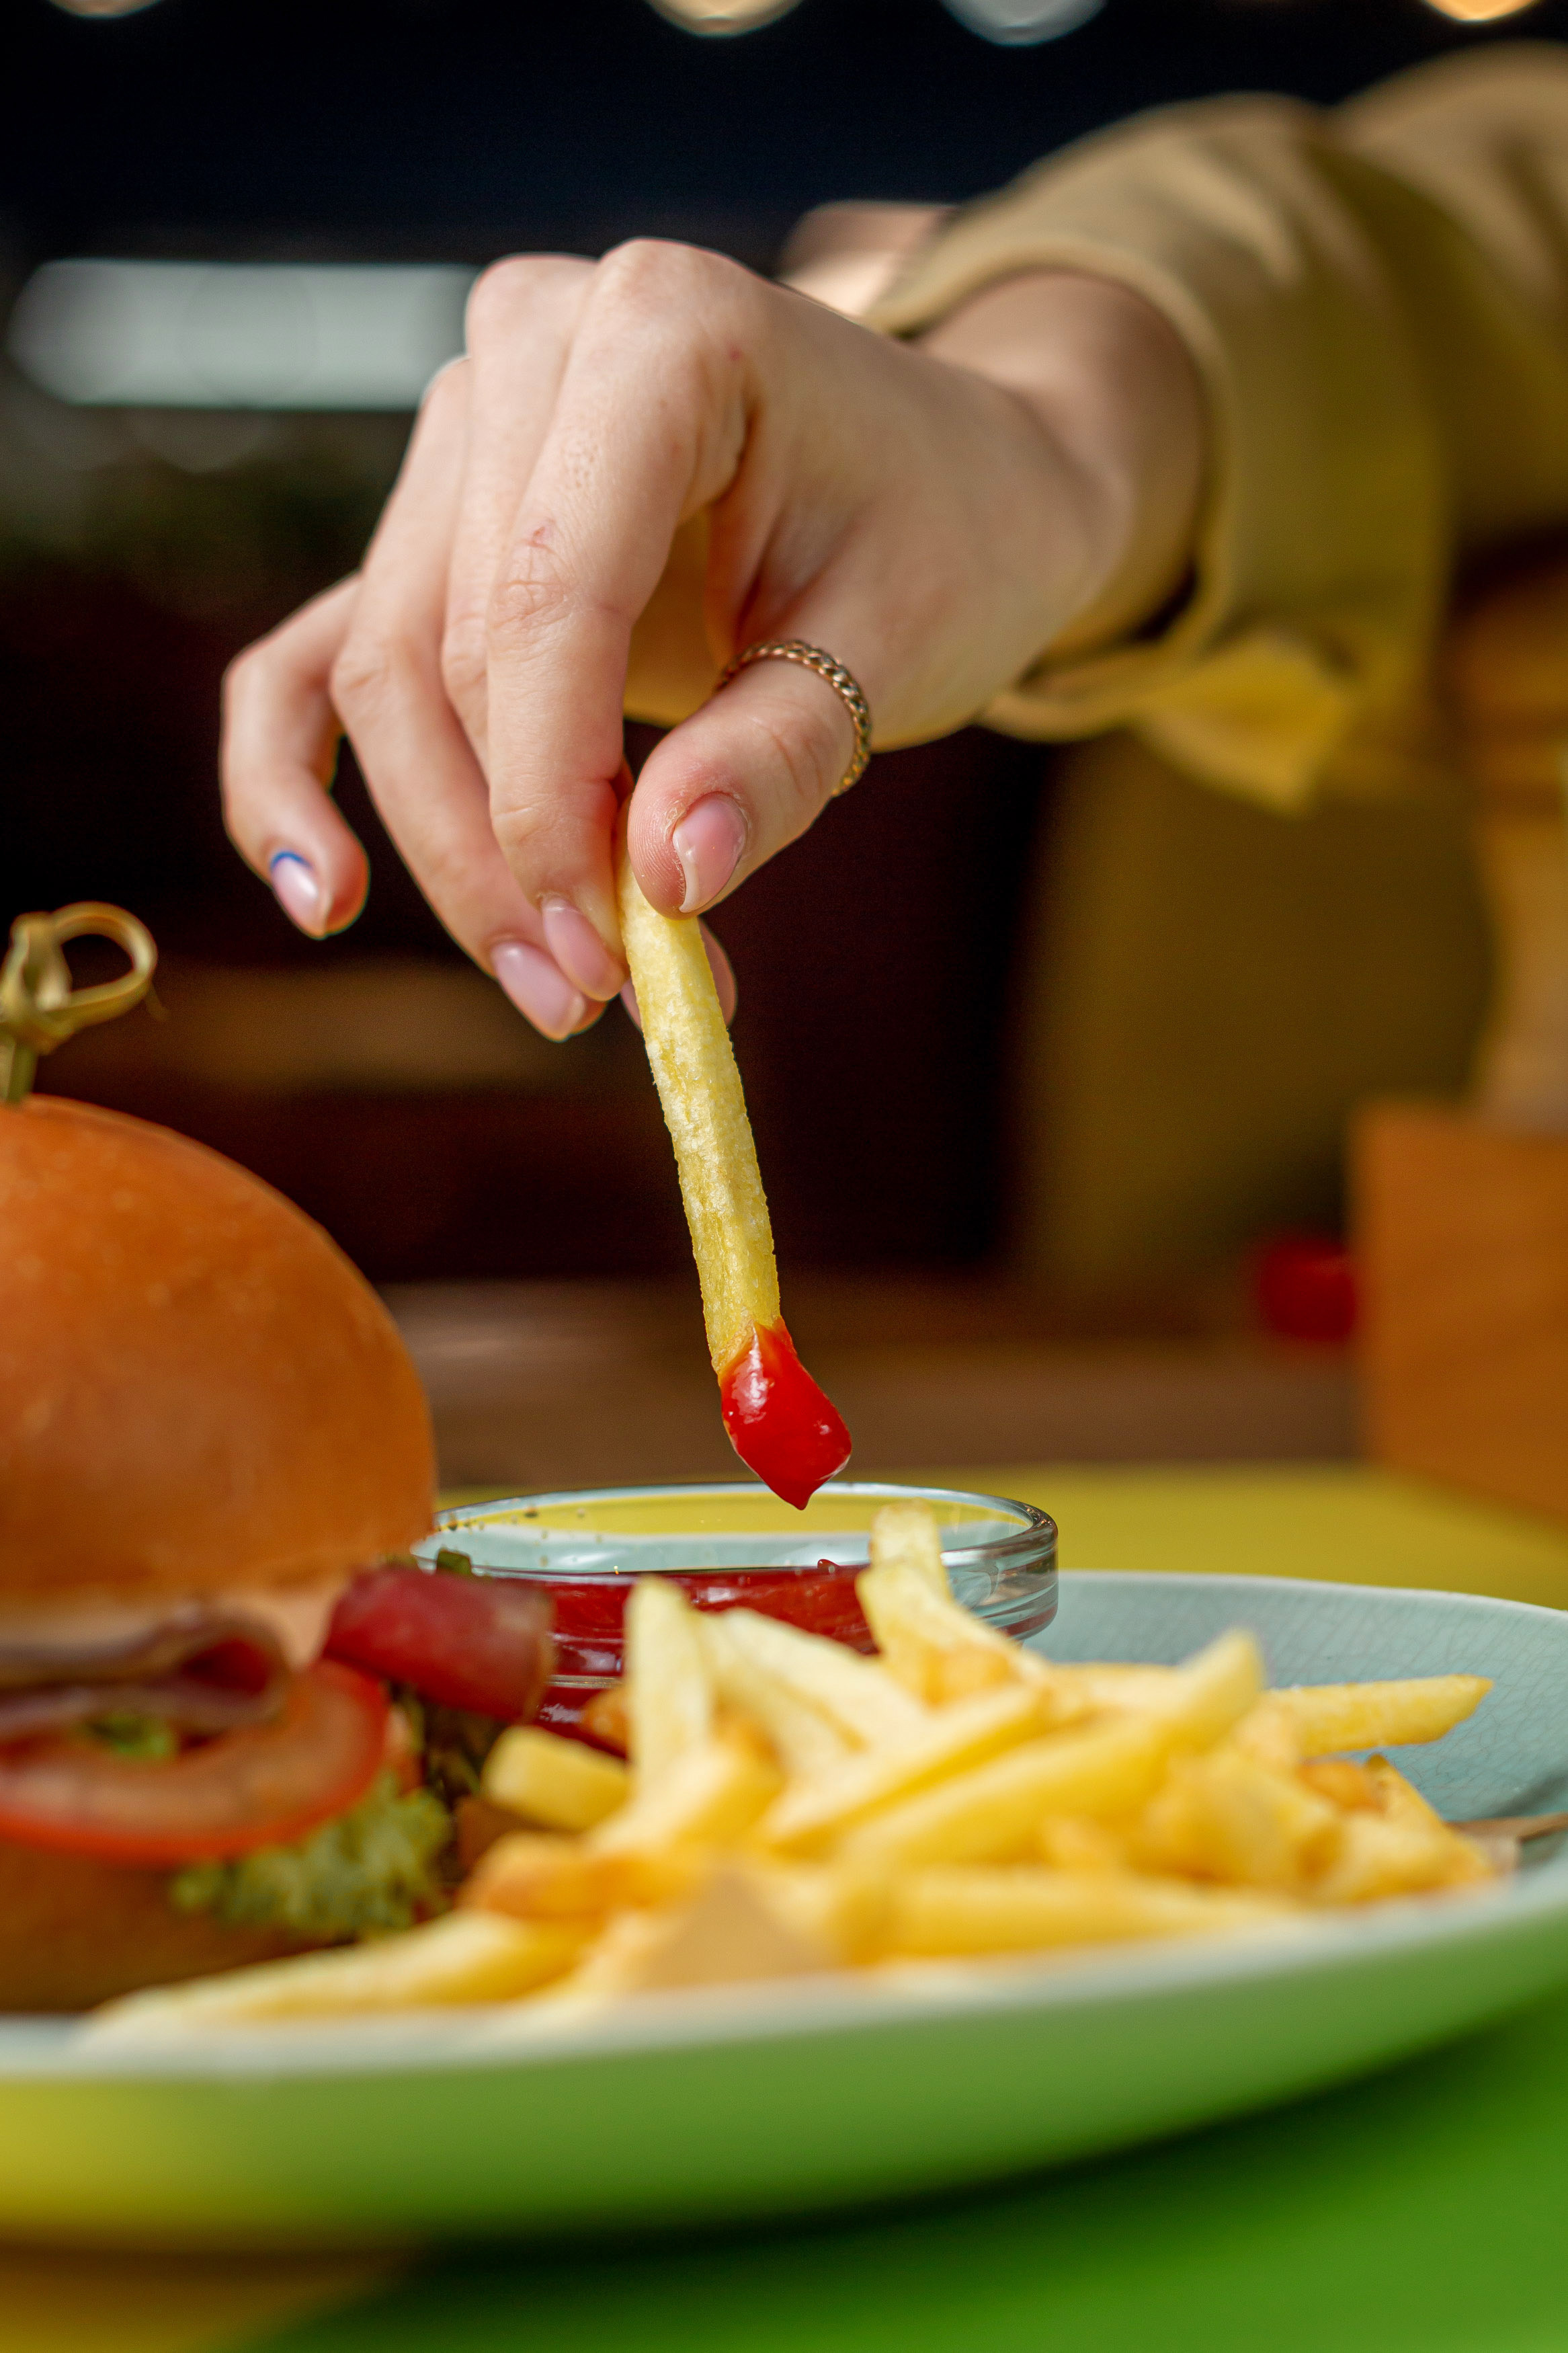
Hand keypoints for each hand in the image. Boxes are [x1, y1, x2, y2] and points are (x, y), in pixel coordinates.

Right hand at [220, 241, 1200, 1037]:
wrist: (960, 479)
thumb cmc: (943, 539)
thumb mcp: (895, 648)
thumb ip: (771, 759)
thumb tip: (662, 880)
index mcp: (663, 331)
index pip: (549, 590)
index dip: (554, 790)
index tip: (605, 946)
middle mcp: (533, 346)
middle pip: (449, 645)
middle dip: (511, 845)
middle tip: (597, 995)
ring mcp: (468, 426)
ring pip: (387, 673)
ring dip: (450, 846)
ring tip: (555, 986)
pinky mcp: (439, 520)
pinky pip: (325, 652)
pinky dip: (303, 777)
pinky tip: (326, 898)